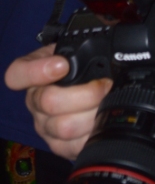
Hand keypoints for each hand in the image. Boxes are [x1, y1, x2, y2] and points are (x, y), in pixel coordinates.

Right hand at [5, 44, 111, 159]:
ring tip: (108, 102)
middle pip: (49, 102)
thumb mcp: (84, 47)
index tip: (63, 65)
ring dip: (93, 113)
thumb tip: (104, 37)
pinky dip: (93, 133)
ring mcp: (45, 125)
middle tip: (105, 84)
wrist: (97, 93)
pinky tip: (101, 120)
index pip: (18, 73)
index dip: (37, 71)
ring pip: (64, 126)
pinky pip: (72, 146)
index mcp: (36, 72)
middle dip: (86, 93)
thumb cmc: (88, 68)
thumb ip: (86, 42)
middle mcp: (35, 100)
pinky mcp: (58, 145)